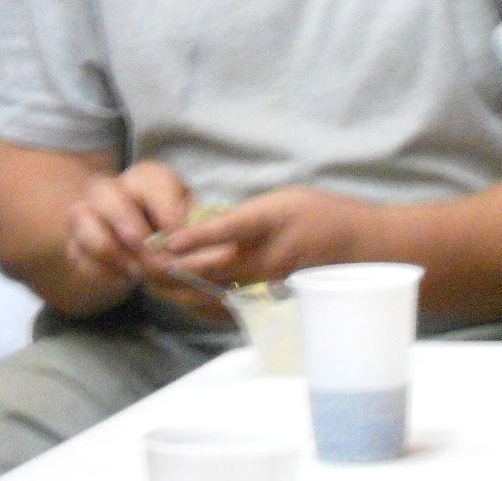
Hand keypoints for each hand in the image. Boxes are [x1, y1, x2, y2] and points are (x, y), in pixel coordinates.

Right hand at [62, 160, 238, 318]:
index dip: (167, 212)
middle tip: (155, 258)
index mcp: (147, 176)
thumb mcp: (196, 223)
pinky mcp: (74, 245)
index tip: (182, 237)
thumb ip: (200, 232)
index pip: (151, 181)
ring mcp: (86, 215)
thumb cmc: (179, 230)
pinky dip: (106, 272)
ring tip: (143, 273)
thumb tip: (221, 250)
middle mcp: (111, 188)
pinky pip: (82, 259)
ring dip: (117, 255)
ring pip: (86, 227)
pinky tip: (128, 277)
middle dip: (132, 229)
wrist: (147, 248)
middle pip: (106, 194)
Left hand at [159, 186, 363, 286]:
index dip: (194, 236)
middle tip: (143, 264)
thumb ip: (243, 215)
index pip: (227, 231)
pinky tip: (184, 295)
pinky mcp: (269, 295)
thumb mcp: (282, 200)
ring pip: (215, 289)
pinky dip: (202, 300)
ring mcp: (268, 282)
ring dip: (183, 286)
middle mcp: (267, 259)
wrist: (358, 245)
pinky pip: (229, 302)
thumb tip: (203, 227)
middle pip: (213, 269)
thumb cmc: (321, 214)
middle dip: (175, 269)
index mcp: (271, 226)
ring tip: (153, 280)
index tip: (165, 241)